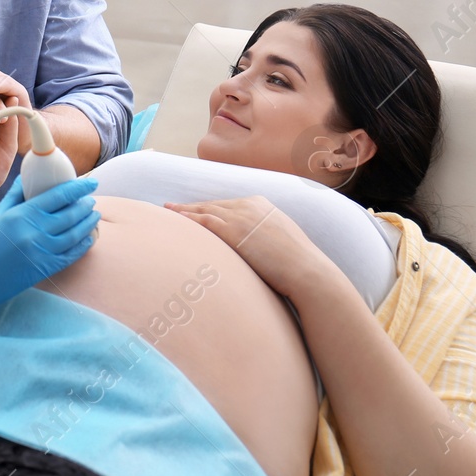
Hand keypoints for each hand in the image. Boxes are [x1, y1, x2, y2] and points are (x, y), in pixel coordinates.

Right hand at [0, 176, 99, 337]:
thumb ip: (16, 196)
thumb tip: (28, 178)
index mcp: (22, 214)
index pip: (59, 195)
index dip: (78, 188)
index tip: (90, 182)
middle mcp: (34, 232)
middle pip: (71, 214)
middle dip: (85, 205)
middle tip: (91, 199)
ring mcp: (41, 252)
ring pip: (75, 235)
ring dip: (88, 224)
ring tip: (93, 215)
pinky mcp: (43, 270)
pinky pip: (70, 255)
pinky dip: (83, 245)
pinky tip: (88, 238)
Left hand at [165, 196, 334, 299]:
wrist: (307, 272)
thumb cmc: (297, 263)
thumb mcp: (281, 238)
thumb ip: (264, 234)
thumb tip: (254, 244)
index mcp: (261, 204)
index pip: (227, 204)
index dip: (208, 207)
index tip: (194, 209)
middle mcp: (249, 205)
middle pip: (212, 204)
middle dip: (192, 206)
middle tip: (172, 206)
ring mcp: (241, 216)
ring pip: (205, 210)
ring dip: (184, 210)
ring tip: (167, 210)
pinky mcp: (234, 231)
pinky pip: (205, 221)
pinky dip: (189, 218)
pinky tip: (176, 219)